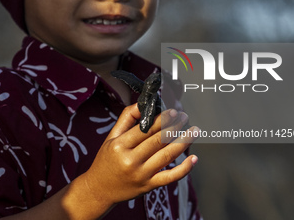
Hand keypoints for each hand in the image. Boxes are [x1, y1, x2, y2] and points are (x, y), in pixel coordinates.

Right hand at [83, 103, 198, 206]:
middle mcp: (130, 160)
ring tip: (194, 131)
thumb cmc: (106, 160)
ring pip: (166, 156)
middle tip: (185, 117)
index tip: (174, 111)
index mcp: (120, 146)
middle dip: (174, 127)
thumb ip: (127, 119)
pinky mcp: (149, 186)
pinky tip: (194, 159)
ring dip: (183, 142)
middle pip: (158, 141)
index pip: (145, 130)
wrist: (99, 189)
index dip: (162, 119)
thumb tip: (143, 104)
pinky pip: (169, 177)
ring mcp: (141, 175)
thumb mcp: (111, 137)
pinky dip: (184, 169)